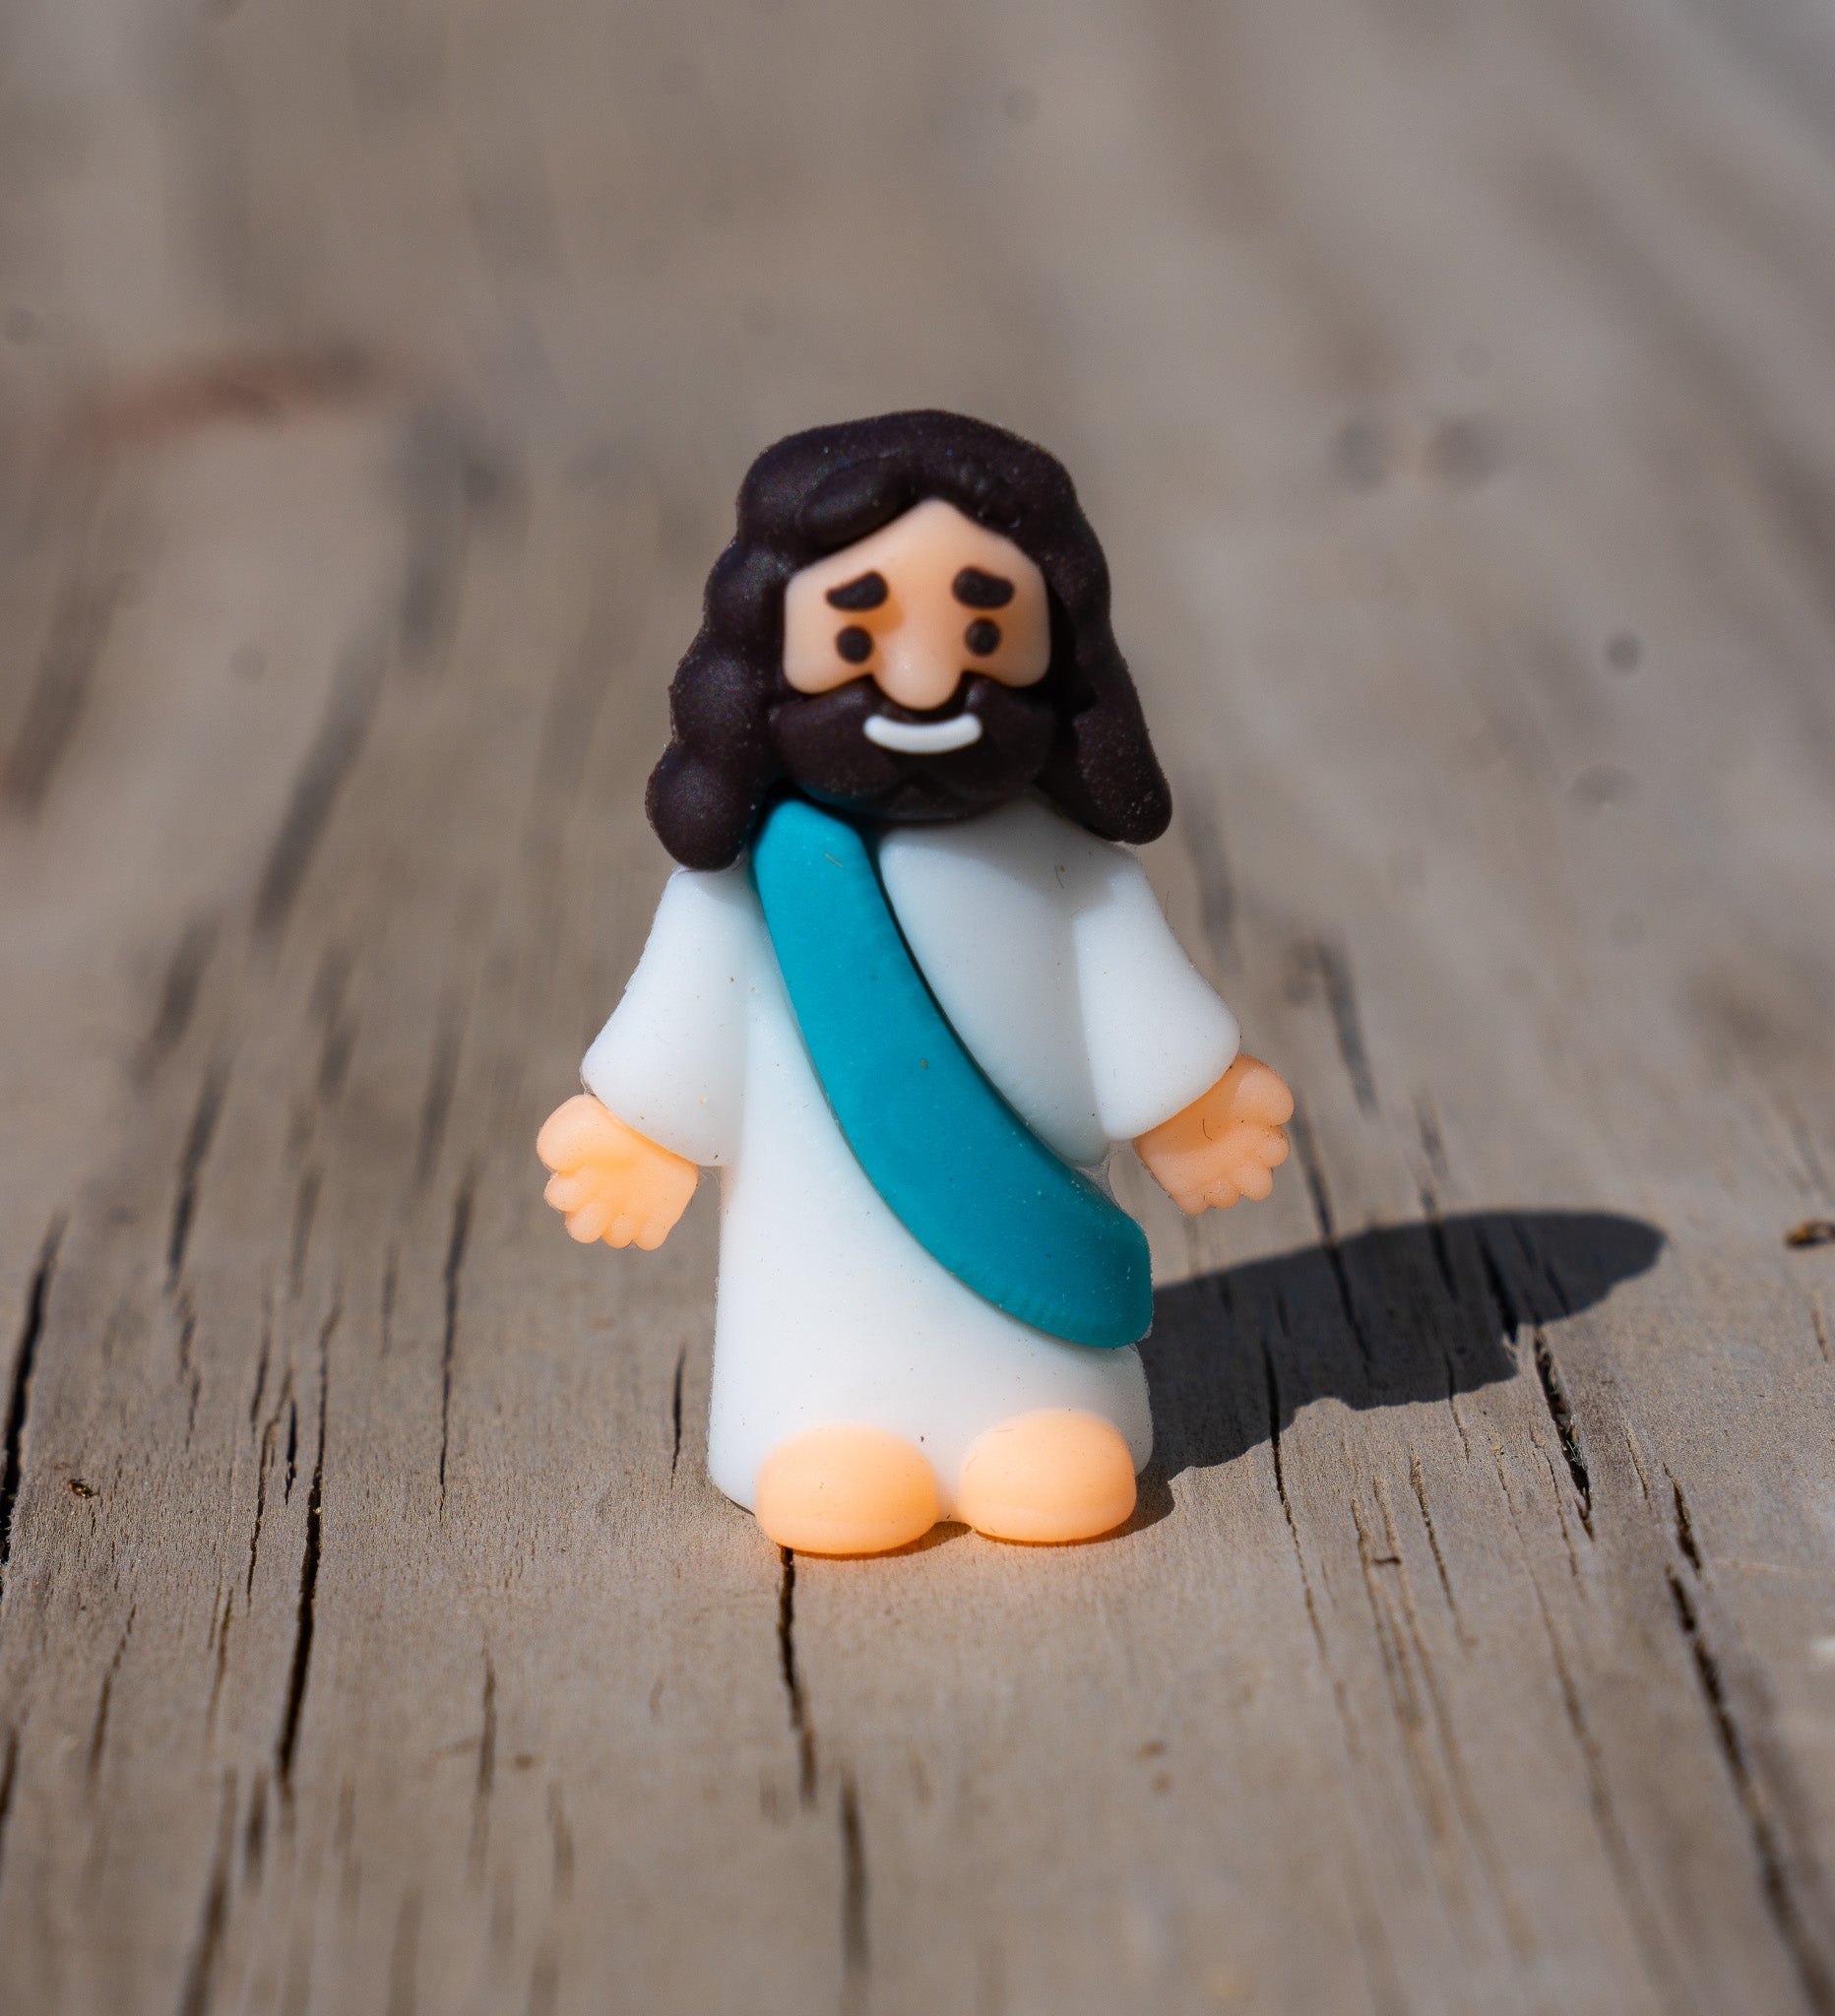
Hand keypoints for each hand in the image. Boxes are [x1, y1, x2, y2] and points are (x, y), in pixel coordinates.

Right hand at [536, 1094, 698, 1249]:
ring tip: (631, 1201)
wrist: (656, 1114)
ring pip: (616, 1239)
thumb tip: (557, 1167)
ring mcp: (628, 1207)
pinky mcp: (658, 1212)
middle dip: (588, 1221)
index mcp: (577, 1175)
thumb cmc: (614, 1118)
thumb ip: (555, 1145)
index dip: (565, 1194)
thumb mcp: (575, 1121)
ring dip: (619, 1226)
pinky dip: (650, 1230)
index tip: (578, 1176)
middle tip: (602, 1199)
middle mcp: (600, 1196)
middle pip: (582, 1231)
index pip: (559, 1199)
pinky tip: (654, 1205)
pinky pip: (650, 1240)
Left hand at [1135, 1056, 1292, 1214]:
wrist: (1168, 1081)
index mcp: (1256, 1134)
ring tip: (1210, 1167)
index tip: (1259, 1132)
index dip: (1271, 1147)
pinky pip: (1193, 1205)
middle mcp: (1237, 1156)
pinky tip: (1187, 1173)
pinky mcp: (1180, 1180)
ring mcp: (1209, 1170)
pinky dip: (1194, 1197)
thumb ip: (1276, 1098)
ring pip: (1227, 1199)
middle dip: (1253, 1179)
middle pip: (1259, 1188)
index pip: (1277, 1154)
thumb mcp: (1254, 1079)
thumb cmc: (1214, 1079)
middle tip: (1238, 1159)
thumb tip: (1281, 1116)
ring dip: (1224, 1189)